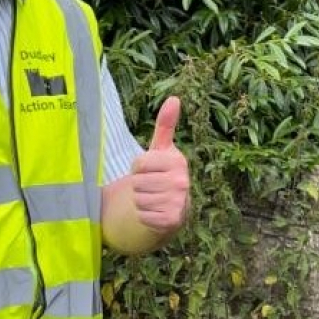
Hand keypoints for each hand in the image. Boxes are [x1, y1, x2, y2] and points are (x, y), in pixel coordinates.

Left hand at [130, 96, 189, 232]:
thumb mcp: (161, 149)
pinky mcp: (171, 220)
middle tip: (151, 186)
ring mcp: (178, 202)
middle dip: (139, 185)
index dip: (138, 168)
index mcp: (178, 161)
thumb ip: (165, 125)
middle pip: (136, 182)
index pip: (138, 163)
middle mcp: (182, 182)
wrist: (173, 207)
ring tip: (153, 198)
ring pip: (138, 199)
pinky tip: (155, 211)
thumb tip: (174, 98)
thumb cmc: (162, 173)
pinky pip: (142, 215)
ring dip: (140, 200)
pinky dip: (144, 215)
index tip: (150, 170)